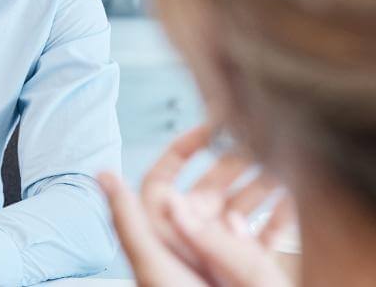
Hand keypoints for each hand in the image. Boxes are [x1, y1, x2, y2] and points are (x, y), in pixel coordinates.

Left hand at [99, 125, 296, 286]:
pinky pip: (257, 235)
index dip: (181, 149)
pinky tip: (291, 205)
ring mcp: (214, 253)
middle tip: (261, 142)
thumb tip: (103, 175)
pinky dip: (276, 217)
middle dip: (234, 162)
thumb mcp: (150, 261)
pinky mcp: (238, 267)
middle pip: (209, 188)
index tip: (209, 126)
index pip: (163, 179)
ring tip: (282, 169)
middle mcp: (185, 238)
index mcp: (160, 230)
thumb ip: (129, 218)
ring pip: (237, 207)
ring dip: (260, 185)